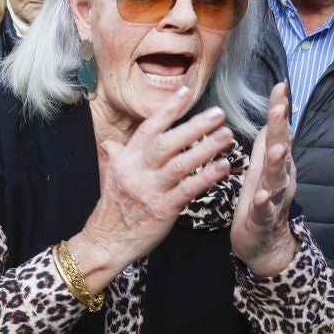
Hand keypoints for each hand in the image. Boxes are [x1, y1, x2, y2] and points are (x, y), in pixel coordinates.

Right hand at [75, 85, 234, 279]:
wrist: (106, 243)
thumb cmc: (112, 210)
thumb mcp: (111, 178)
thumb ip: (116, 156)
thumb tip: (110, 142)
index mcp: (126, 160)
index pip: (148, 128)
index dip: (168, 109)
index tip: (186, 91)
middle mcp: (137, 171)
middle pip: (167, 142)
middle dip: (194, 126)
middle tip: (218, 113)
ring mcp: (150, 190)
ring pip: (181, 164)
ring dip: (206, 148)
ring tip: (227, 135)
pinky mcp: (162, 209)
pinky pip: (188, 190)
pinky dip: (206, 177)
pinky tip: (223, 167)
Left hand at [231, 81, 299, 276]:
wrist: (264, 245)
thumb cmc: (260, 204)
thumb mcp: (260, 170)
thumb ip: (267, 145)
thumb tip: (272, 119)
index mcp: (274, 164)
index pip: (278, 131)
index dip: (279, 109)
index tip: (280, 85)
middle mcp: (279, 177)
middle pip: (282, 148)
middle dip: (282, 128)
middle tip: (280, 107)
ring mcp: (275, 198)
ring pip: (278, 178)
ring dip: (278, 163)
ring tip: (277, 149)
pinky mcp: (264, 219)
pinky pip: (266, 209)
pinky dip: (266, 202)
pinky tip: (264, 195)